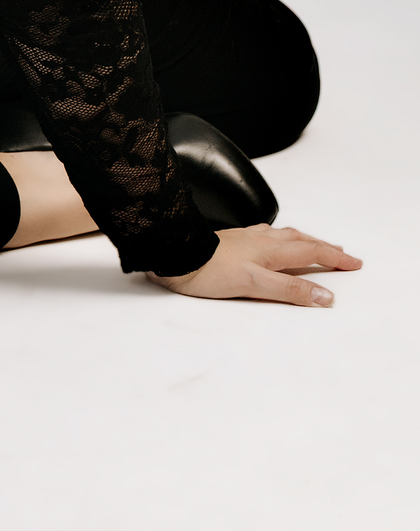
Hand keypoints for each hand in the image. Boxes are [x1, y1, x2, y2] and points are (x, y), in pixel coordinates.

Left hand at [149, 224, 361, 305]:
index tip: (355, 263)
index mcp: (271, 250)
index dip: (335, 258)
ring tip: (315, 242)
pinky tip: (272, 237)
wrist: (175, 254)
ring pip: (285, 235)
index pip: (311, 252)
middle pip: (302, 240)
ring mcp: (246, 237)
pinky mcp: (233, 240)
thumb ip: (290, 291)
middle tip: (343, 253)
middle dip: (325, 247)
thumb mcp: (255, 285)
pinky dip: (280, 236)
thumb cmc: (210, 272)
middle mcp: (261, 239)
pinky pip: (266, 234)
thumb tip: (325, 297)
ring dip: (305, 239)